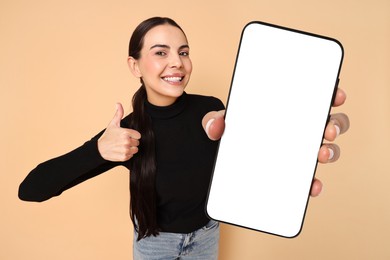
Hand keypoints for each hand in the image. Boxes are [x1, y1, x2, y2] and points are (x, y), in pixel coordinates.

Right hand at [98, 103, 140, 161]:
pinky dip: (127, 155)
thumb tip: (118, 104)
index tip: (127, 136)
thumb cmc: (107, 136)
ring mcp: (125, 149)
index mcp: (126, 132)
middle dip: (132, 142)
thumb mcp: (113, 124)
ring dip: (130, 149)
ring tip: (122, 146)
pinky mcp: (124, 157)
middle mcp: (126, 141)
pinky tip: (121, 151)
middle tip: (123, 142)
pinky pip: (131, 156)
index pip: (138, 135)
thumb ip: (118, 114)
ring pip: (135, 150)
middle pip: (137, 143)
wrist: (99, 149)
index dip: (133, 136)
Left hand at [203, 88, 349, 196]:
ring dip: (330, 151)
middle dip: (334, 124)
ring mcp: (299, 153)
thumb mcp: (222, 125)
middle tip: (326, 128)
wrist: (228, 166)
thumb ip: (215, 121)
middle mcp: (298, 131)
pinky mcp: (295, 176)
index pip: (313, 99)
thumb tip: (215, 125)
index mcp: (286, 111)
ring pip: (327, 150)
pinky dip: (314, 183)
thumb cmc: (234, 135)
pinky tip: (311, 186)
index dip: (330, 94)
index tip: (335, 95)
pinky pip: (311, 179)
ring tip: (320, 154)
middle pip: (328, 123)